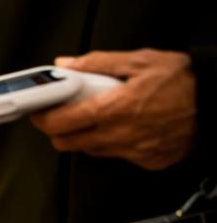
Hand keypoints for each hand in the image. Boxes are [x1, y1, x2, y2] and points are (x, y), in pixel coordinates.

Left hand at [30, 49, 195, 170]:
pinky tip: (123, 127)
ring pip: (91, 151)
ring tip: (96, 116)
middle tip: (62, 113)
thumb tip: (65, 65)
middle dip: (58, 129)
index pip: (59, 123)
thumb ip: (97, 63)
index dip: (42, 117)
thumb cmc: (184, 80)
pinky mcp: (150, 162)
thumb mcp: (138, 61)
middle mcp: (121, 136)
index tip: (38, 109)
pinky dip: (113, 143)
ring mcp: (135, 152)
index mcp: (113, 109)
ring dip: (84, 136)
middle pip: (67, 143)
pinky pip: (118, 156)